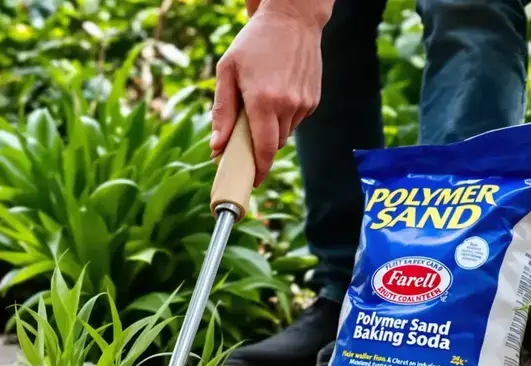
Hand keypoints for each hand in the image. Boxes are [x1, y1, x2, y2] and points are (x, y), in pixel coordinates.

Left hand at [211, 7, 324, 185]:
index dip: (259, 169)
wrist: (292, 19)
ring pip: (285, 133)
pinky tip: (277, 94)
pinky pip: (295, 120)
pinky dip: (284, 117)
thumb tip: (217, 146)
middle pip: (274, 144)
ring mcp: (304, 103)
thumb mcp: (227, 71)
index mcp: (263, 100)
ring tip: (261, 104)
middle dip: (260, 148)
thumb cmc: (253, 43)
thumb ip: (222, 111)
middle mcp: (287, 105)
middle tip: (245, 139)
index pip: (264, 148)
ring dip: (272, 130)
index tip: (252, 181)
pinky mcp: (313, 99)